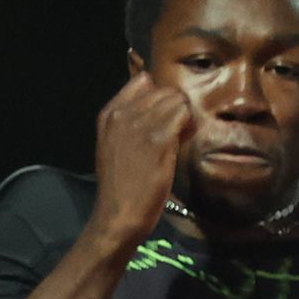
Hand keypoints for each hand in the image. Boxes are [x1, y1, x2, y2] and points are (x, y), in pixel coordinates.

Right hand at [91, 71, 191, 252]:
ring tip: (179, 138)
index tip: (161, 120)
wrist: (118, 215)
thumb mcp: (116, 146)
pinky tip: (182, 143)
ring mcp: (140, 125)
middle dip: (174, 107)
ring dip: (184, 116)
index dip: (158, 98)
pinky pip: (184, 114)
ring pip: (177, 98)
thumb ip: (132, 123)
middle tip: (175, 132)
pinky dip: (189, 126)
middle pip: (163, 89)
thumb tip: (162, 109)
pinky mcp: (158, 139)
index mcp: (110, 114)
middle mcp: (123, 114)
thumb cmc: (122, 187)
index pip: (143, 82)